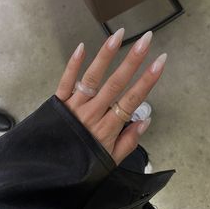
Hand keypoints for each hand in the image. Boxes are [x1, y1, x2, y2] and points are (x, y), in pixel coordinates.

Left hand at [56, 29, 166, 164]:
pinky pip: (66, 81)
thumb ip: (129, 142)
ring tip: (118, 36)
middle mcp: (92, 113)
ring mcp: (74, 106)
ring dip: (106, 56)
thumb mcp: (111, 161)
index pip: (132, 100)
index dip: (148, 80)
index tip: (160, 62)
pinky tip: (81, 47)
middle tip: (145, 40)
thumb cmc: (82, 166)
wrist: (49, 172)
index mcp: (107, 129)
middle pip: (115, 83)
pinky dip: (73, 64)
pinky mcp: (58, 102)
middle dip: (132, 60)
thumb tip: (144, 120)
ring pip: (92, 78)